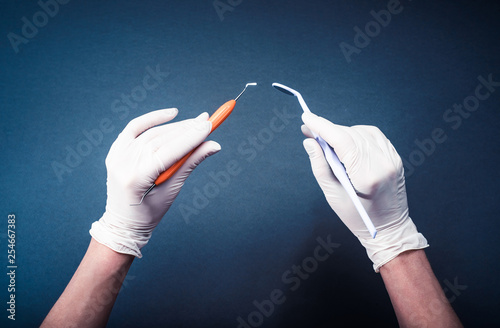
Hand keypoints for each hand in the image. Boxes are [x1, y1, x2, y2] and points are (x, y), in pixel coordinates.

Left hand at [90, 108, 220, 256]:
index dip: (190, 138)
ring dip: (175, 127)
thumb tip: (214, 145)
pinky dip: (152, 119)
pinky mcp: (115, 151)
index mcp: (136, 179)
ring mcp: (116, 156)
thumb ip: (190, 164)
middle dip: (186, 129)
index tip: (209, 125)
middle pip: (160, 140)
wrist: (123, 223)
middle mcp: (123, 164)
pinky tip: (171, 114)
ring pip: (151, 133)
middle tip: (207, 120)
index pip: (168, 152)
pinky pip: (134, 128)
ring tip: (196, 122)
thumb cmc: (149, 213)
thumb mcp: (172, 191)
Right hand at [301, 112, 427, 271]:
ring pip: (361, 132)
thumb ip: (320, 166)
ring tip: (328, 143)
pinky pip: (373, 136)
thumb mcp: (333, 195)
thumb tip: (309, 141)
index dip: (322, 127)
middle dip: (328, 131)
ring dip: (342, 133)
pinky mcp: (395, 157)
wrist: (389, 228)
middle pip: (350, 135)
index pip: (342, 141)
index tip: (306, 117)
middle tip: (309, 132)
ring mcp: (392, 159)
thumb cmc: (357, 217)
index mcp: (367, 176)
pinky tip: (347, 143)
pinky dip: (357, 135)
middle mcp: (383, 163)